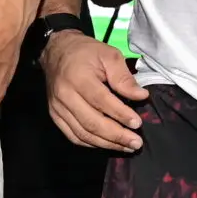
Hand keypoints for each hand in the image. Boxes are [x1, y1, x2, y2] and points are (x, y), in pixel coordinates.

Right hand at [41, 32, 147, 150]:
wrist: (56, 51)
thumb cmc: (85, 52)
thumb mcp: (109, 55)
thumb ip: (124, 77)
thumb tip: (140, 96)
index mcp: (78, 78)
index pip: (101, 101)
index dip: (120, 114)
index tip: (137, 123)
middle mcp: (65, 95)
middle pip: (91, 122)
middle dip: (116, 136)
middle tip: (136, 142)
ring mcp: (58, 108)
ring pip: (82, 133)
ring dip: (106, 143)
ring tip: (126, 146)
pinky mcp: (55, 115)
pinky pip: (73, 136)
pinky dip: (91, 143)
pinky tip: (107, 143)